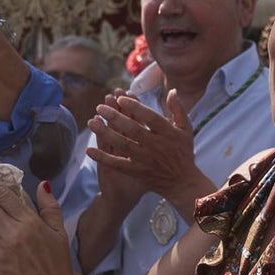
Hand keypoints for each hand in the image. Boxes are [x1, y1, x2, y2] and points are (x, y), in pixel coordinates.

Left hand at [87, 89, 211, 219]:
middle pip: (133, 129)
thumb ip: (178, 109)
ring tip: (92, 122)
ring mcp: (145, 159)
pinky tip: (89, 150)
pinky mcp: (137, 171)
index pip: (150, 117)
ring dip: (106, 133)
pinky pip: (118, 164)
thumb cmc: (184, 153)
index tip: (121, 98)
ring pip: (123, 144)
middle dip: (115, 117)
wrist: (183, 183)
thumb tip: (172, 90)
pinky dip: (103, 158)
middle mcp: (156, 145)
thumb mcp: (185, 129)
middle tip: (100, 107)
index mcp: (167, 133)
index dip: (135, 107)